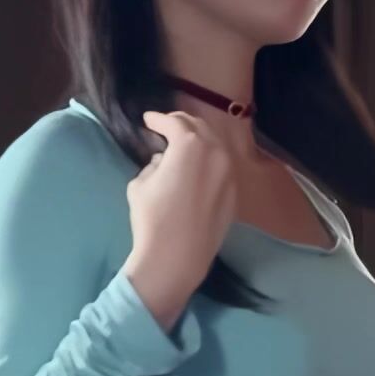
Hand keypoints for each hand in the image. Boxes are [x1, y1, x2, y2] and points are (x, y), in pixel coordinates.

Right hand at [123, 108, 248, 325]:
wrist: (178, 257)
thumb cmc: (153, 219)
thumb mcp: (140, 184)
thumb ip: (153, 164)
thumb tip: (163, 161)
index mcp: (190, 146)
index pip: (174, 122)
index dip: (158, 118)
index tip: (148, 120)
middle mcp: (215, 152)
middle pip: (199, 127)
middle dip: (180, 124)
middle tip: (166, 126)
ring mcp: (229, 172)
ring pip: (214, 145)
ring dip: (198, 140)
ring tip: (183, 144)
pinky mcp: (234, 191)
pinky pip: (221, 165)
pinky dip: (209, 159)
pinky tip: (197, 166)